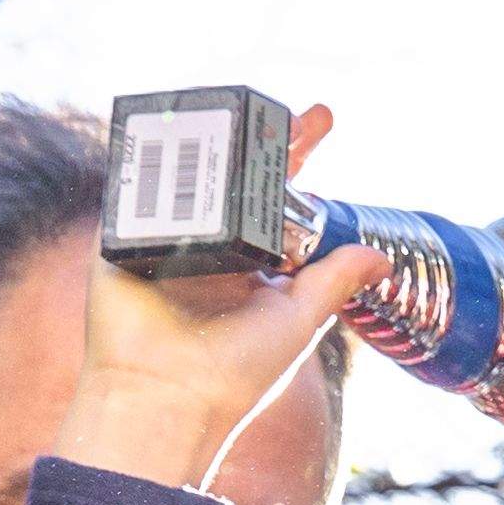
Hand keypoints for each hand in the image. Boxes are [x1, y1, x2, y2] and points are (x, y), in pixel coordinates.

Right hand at [54, 102, 380, 496]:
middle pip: (233, 173)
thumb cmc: (232, 374)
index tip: (323, 117)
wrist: (168, 397)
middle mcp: (208, 245)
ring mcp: (163, 238)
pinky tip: (174, 124)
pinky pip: (135, 186)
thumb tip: (382, 255)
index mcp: (249, 261)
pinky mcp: (121, 238)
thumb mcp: (297, 319)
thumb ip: (334, 280)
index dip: (298, 155)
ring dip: (210, 136)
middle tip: (285, 106)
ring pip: (187, 172)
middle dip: (257, 135)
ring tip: (238, 108)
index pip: (277, 194)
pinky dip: (150, 154)